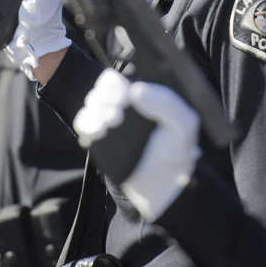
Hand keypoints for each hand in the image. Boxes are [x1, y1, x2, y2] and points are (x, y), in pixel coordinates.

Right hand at [73, 69, 200, 220]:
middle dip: (104, 98)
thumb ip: (166, 102)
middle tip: (117, 116)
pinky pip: (83, 124)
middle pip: (101, 89)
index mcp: (144, 95)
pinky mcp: (98, 140)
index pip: (122, 77)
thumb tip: (136, 90)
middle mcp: (125, 105)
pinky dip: (87, 125)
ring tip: (108, 126)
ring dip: (95, 112)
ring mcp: (110, 122)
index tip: (124, 96)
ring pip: (90, 104)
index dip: (116, 83)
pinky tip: (100, 133)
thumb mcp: (183, 124)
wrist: (163, 189)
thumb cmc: (176, 151)